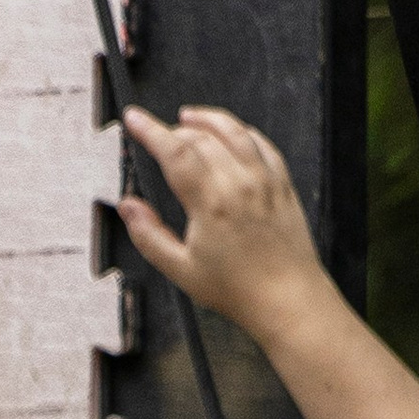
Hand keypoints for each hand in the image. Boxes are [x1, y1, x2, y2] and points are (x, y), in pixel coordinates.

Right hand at [117, 105, 328, 349]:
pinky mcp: (283, 186)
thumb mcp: (181, 270)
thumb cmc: (240, 290)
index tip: (135, 118)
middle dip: (173, 129)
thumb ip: (149, 236)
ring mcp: (264, 182)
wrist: (289, 301)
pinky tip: (234, 133)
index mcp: (211, 203)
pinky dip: (244, 132)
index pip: (175, 150)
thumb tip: (129, 207)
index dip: (150, 129)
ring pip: (235, 132)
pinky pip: (263, 145)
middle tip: (158, 135)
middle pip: (201, 137)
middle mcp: (239, 185)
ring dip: (208, 119)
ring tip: (190, 116)